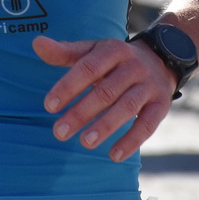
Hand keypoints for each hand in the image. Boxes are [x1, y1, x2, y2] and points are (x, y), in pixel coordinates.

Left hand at [33, 34, 175, 162]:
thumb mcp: (91, 51)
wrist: (161, 58)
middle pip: (106, 91)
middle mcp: (133, 66)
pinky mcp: (161, 104)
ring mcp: (149, 85)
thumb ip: (64, 52)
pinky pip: (148, 124)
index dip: (68, 87)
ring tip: (85, 143)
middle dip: (81, 113)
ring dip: (105, 126)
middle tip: (59, 132)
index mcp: (113, 50)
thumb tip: (36, 43)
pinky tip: (114, 155)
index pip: (88, 68)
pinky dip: (132, 140)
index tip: (49, 106)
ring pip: (127, 107)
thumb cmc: (114, 60)